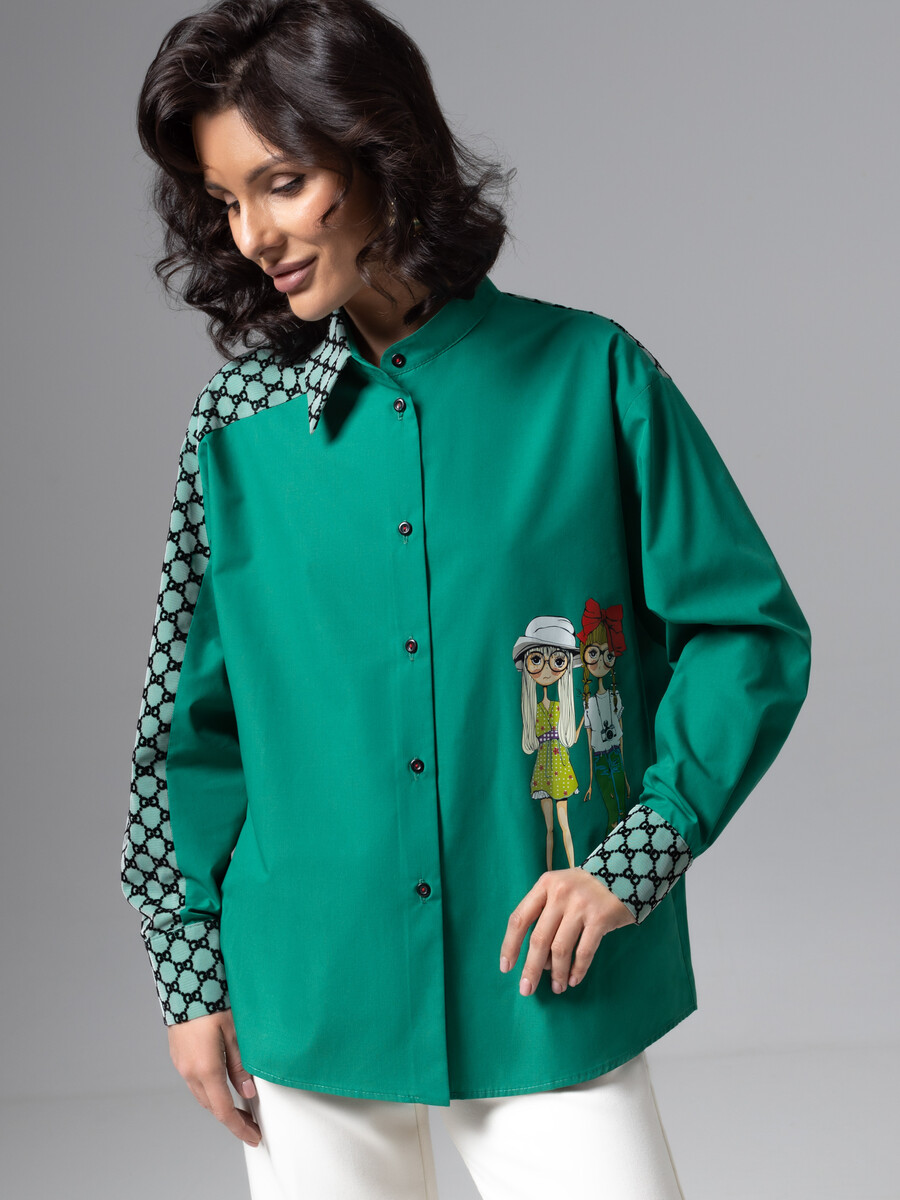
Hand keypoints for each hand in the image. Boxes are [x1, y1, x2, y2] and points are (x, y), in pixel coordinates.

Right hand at [167, 1010, 261, 1146]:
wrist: (184, 982)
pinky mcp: (178, 1056)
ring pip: (202, 1095)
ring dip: (219, 1105)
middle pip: (212, 1106)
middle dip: (232, 1119)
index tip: (253, 1137)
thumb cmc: (212, 1001)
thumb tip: (248, 1091)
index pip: (224, 1110)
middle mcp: (190, 1072)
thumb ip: (241, 1064)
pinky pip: (195, 1082)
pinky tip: (221, 1084)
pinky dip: (210, 1091)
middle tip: (251, 1125)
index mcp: (206, 1069)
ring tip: (239, 1107)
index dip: (239, 1128)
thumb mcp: (235, 1032)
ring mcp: (181, 1065)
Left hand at [500, 868, 636, 996]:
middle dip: (531, 968)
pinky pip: (584, 951)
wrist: (624, 870)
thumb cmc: (584, 887)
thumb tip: (538, 959)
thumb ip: (545, 914)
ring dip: (556, 973)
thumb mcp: (560, 888)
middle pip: (538, 938)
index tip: (506, 967)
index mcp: (545, 885)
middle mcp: (560, 894)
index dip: (510, 945)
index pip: (519, 918)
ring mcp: (581, 905)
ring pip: (560, 948)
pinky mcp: (601, 917)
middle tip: (526, 989)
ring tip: (557, 987)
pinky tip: (573, 980)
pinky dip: (577, 969)